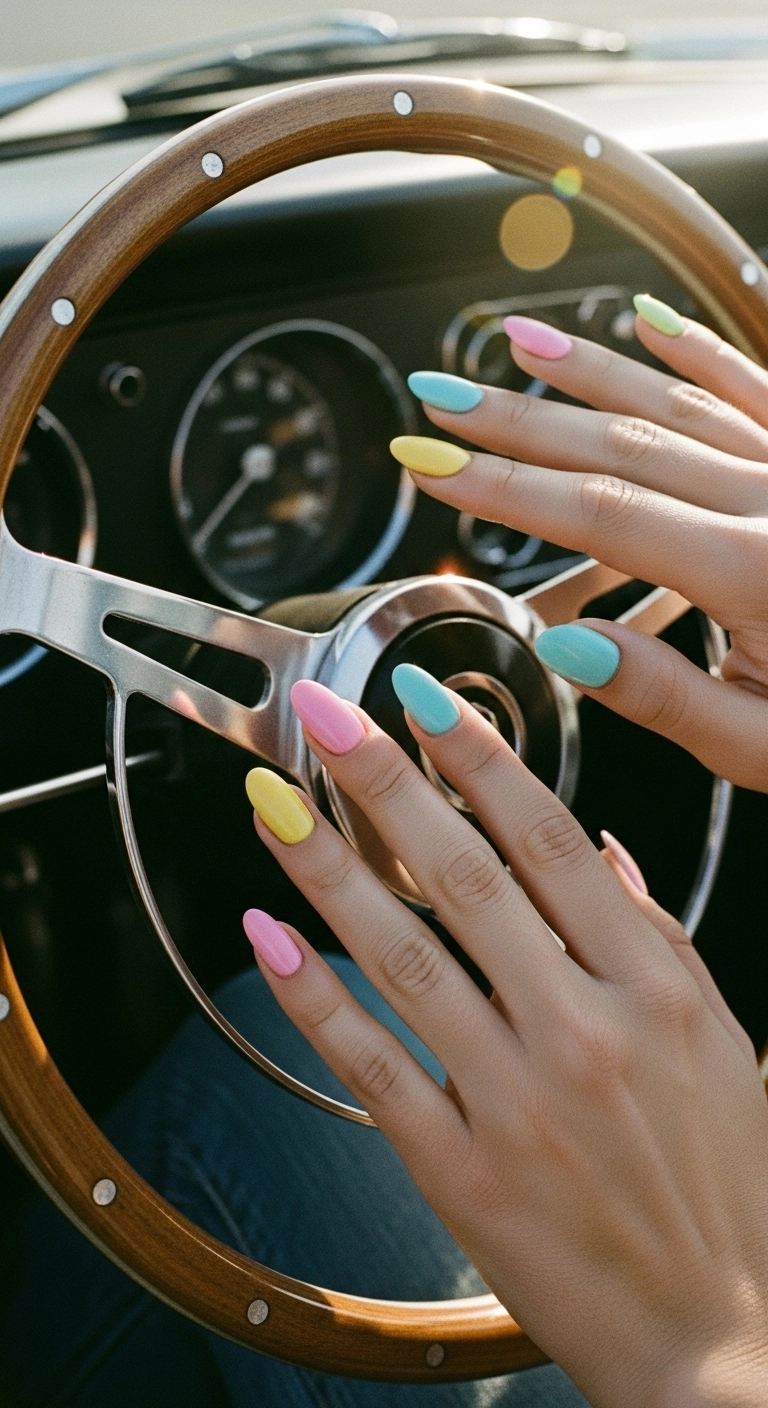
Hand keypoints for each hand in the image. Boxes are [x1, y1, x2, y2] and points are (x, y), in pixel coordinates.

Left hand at [242, 675, 767, 1407]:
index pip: (551, 841)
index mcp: (654, 985)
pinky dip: (316, 1000)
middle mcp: (585, 1028)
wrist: (722, 1336)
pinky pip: (375, 1067)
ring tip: (276, 809)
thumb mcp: (718, 1036)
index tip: (428, 701)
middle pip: (467, 876)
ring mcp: (520, 1099)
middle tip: (328, 717)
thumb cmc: (725, 1184)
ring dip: (329, 873)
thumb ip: (654, 932)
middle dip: (386, 783)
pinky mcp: (465, 1170)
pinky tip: (271, 939)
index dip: (483, 760)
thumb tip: (601, 846)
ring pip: (407, 957)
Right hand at [394, 300, 767, 790]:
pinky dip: (694, 349)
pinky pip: (751, 385)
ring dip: (587, 371)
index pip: (600, 513)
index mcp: (755, 573)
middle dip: (517, 420)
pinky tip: (647, 318)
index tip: (430, 467)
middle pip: (621, 444)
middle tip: (439, 396)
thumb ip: (667, 694)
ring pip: (677, 400)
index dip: (503, 488)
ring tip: (514, 344)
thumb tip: (568, 640)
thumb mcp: (766, 748)